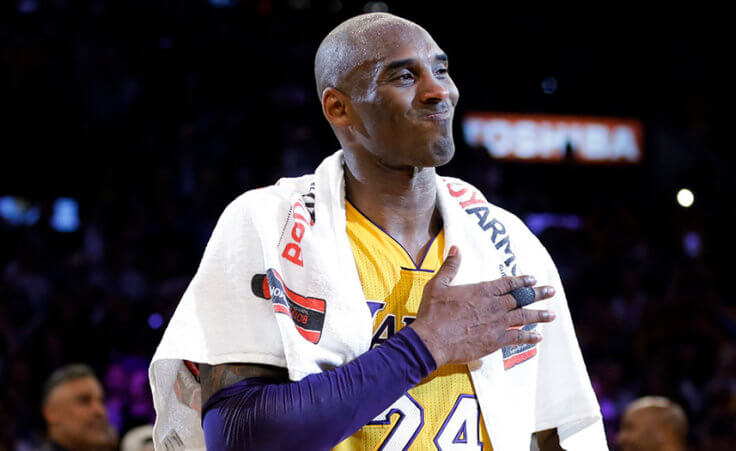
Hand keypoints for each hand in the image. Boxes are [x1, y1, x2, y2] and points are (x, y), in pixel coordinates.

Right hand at [409, 246, 555, 366]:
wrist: (432, 340)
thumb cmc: (433, 313)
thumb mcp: (438, 285)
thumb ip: (450, 267)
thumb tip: (455, 248)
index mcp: (482, 291)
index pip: (507, 283)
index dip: (521, 280)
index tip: (533, 279)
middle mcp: (493, 305)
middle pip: (520, 298)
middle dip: (537, 294)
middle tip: (551, 291)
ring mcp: (496, 324)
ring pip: (523, 317)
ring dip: (539, 315)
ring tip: (552, 314)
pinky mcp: (495, 341)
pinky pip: (517, 337)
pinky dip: (529, 337)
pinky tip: (538, 337)